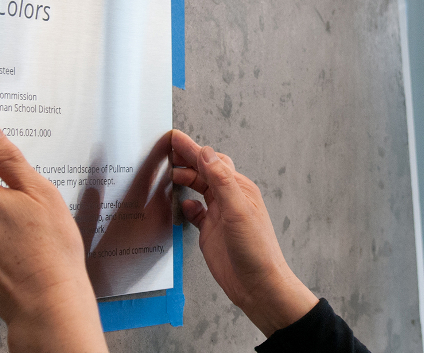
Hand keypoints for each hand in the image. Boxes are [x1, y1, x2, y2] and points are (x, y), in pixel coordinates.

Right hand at [169, 130, 318, 336]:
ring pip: (199, 190)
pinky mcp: (211, 232)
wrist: (258, 285)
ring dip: (185, 179)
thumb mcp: (239, 211)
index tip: (174, 138)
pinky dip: (187, 206)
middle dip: (186, 159)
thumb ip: (222, 181)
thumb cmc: (256, 251)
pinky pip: (196, 213)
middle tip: (166, 150)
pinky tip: (182, 204)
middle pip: (204, 172)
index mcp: (239, 190)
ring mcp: (219, 216)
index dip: (192, 149)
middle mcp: (229, 200)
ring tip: (169, 172)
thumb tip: (207, 154)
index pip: (212, 161)